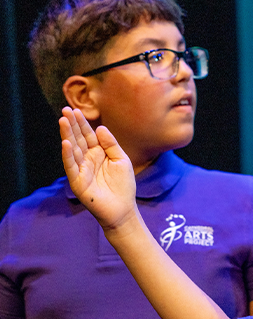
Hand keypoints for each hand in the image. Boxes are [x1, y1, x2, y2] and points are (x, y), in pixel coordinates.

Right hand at [59, 107, 136, 229]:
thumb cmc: (124, 185)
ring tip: (63, 121)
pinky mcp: (77, 181)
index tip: (76, 110)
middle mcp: (87, 159)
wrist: (123, 208)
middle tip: (65, 110)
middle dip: (72, 125)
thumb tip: (100, 128)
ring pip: (72, 149)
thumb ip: (111, 144)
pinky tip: (66, 143)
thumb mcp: (121, 160)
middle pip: (78, 139)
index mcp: (98, 153)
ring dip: (67, 135)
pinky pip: (71, 166)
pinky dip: (68, 154)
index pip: (87, 135)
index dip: (82, 123)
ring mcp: (81, 169)